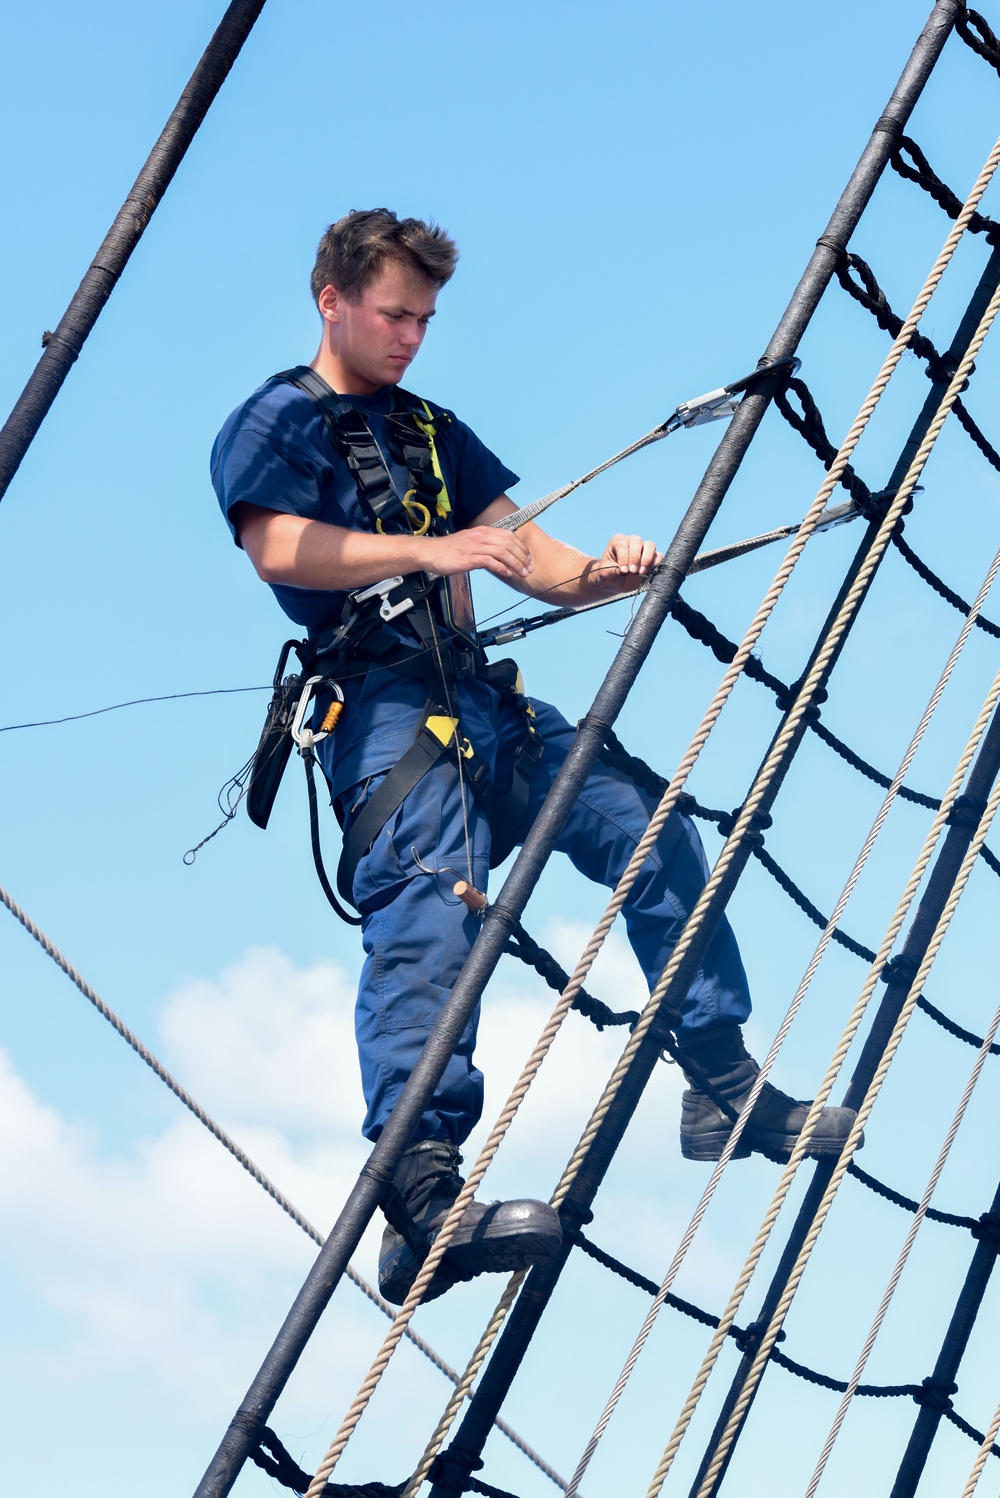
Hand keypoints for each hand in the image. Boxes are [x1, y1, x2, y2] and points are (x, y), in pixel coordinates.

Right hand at [417, 526, 532, 583]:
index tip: (528, 558)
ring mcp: (474, 546)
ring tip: (523, 573)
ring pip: (502, 552)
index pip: (508, 535)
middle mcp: (480, 536)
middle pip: (508, 543)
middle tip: (529, 568)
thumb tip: (500, 556)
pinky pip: (490, 561)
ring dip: (516, 563)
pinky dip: (501, 567)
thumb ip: (485, 547)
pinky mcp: (468, 558)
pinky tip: (507, 574)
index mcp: (482, 531)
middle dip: (522, 557)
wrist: (429, 552)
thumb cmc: (449, 550)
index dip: (521, 547)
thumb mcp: (470, 543)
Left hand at [587, 533, 662, 593]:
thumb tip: (625, 572)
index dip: (624, 557)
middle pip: (637, 541)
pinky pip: (658, 556)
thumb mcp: (605, 574)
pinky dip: (656, 563)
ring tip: (641, 572)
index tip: (623, 571)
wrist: (615, 583)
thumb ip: (612, 571)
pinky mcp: (652, 558)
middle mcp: (631, 542)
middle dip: (635, 557)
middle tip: (632, 571)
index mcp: (617, 541)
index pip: (622, 545)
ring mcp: (643, 548)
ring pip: (650, 546)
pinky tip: (649, 572)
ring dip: (647, 559)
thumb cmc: (608, 576)